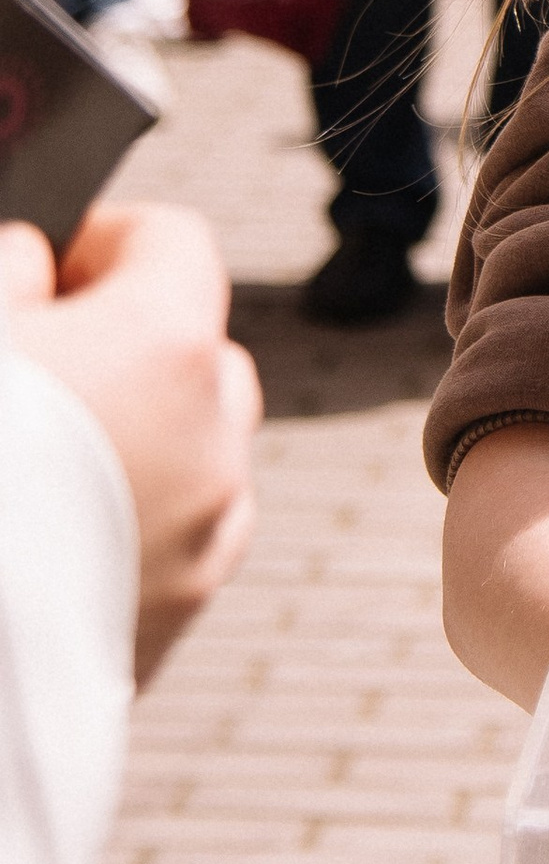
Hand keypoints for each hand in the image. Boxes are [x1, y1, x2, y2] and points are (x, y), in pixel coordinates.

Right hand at [0, 208, 258, 684]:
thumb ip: (12, 269)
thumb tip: (36, 264)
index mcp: (166, 348)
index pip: (174, 243)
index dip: (99, 241)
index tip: (43, 265)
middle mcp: (213, 442)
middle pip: (199, 354)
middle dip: (128, 346)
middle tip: (37, 368)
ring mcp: (203, 540)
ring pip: (197, 455)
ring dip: (139, 441)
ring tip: (35, 466)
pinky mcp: (173, 622)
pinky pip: (176, 543)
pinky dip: (133, 527)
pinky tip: (46, 541)